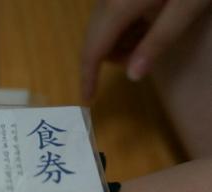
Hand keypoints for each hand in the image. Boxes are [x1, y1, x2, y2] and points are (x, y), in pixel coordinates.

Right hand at [81, 0, 209, 99]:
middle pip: (94, 36)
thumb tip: (132, 77)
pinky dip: (126, 23)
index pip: (92, 50)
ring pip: (104, 22)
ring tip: (150, 38)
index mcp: (120, 5)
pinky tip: (151, 19)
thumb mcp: (187, 8)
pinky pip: (114, 8)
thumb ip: (158, 42)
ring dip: (120, 40)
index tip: (87, 99)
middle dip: (109, 57)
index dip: (88, 77)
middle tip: (137, 64)